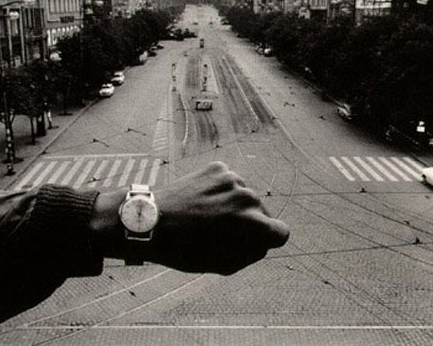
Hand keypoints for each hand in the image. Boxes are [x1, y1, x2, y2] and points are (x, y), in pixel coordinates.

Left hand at [92, 162, 289, 274]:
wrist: (151, 221)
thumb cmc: (185, 250)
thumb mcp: (224, 264)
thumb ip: (252, 252)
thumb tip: (264, 239)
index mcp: (255, 224)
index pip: (281, 232)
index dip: (267, 240)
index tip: (251, 241)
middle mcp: (249, 197)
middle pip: (261, 213)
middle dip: (246, 223)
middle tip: (218, 233)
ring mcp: (234, 179)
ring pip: (243, 196)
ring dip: (231, 205)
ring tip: (205, 216)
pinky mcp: (218, 168)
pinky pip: (228, 182)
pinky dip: (218, 191)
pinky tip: (200, 201)